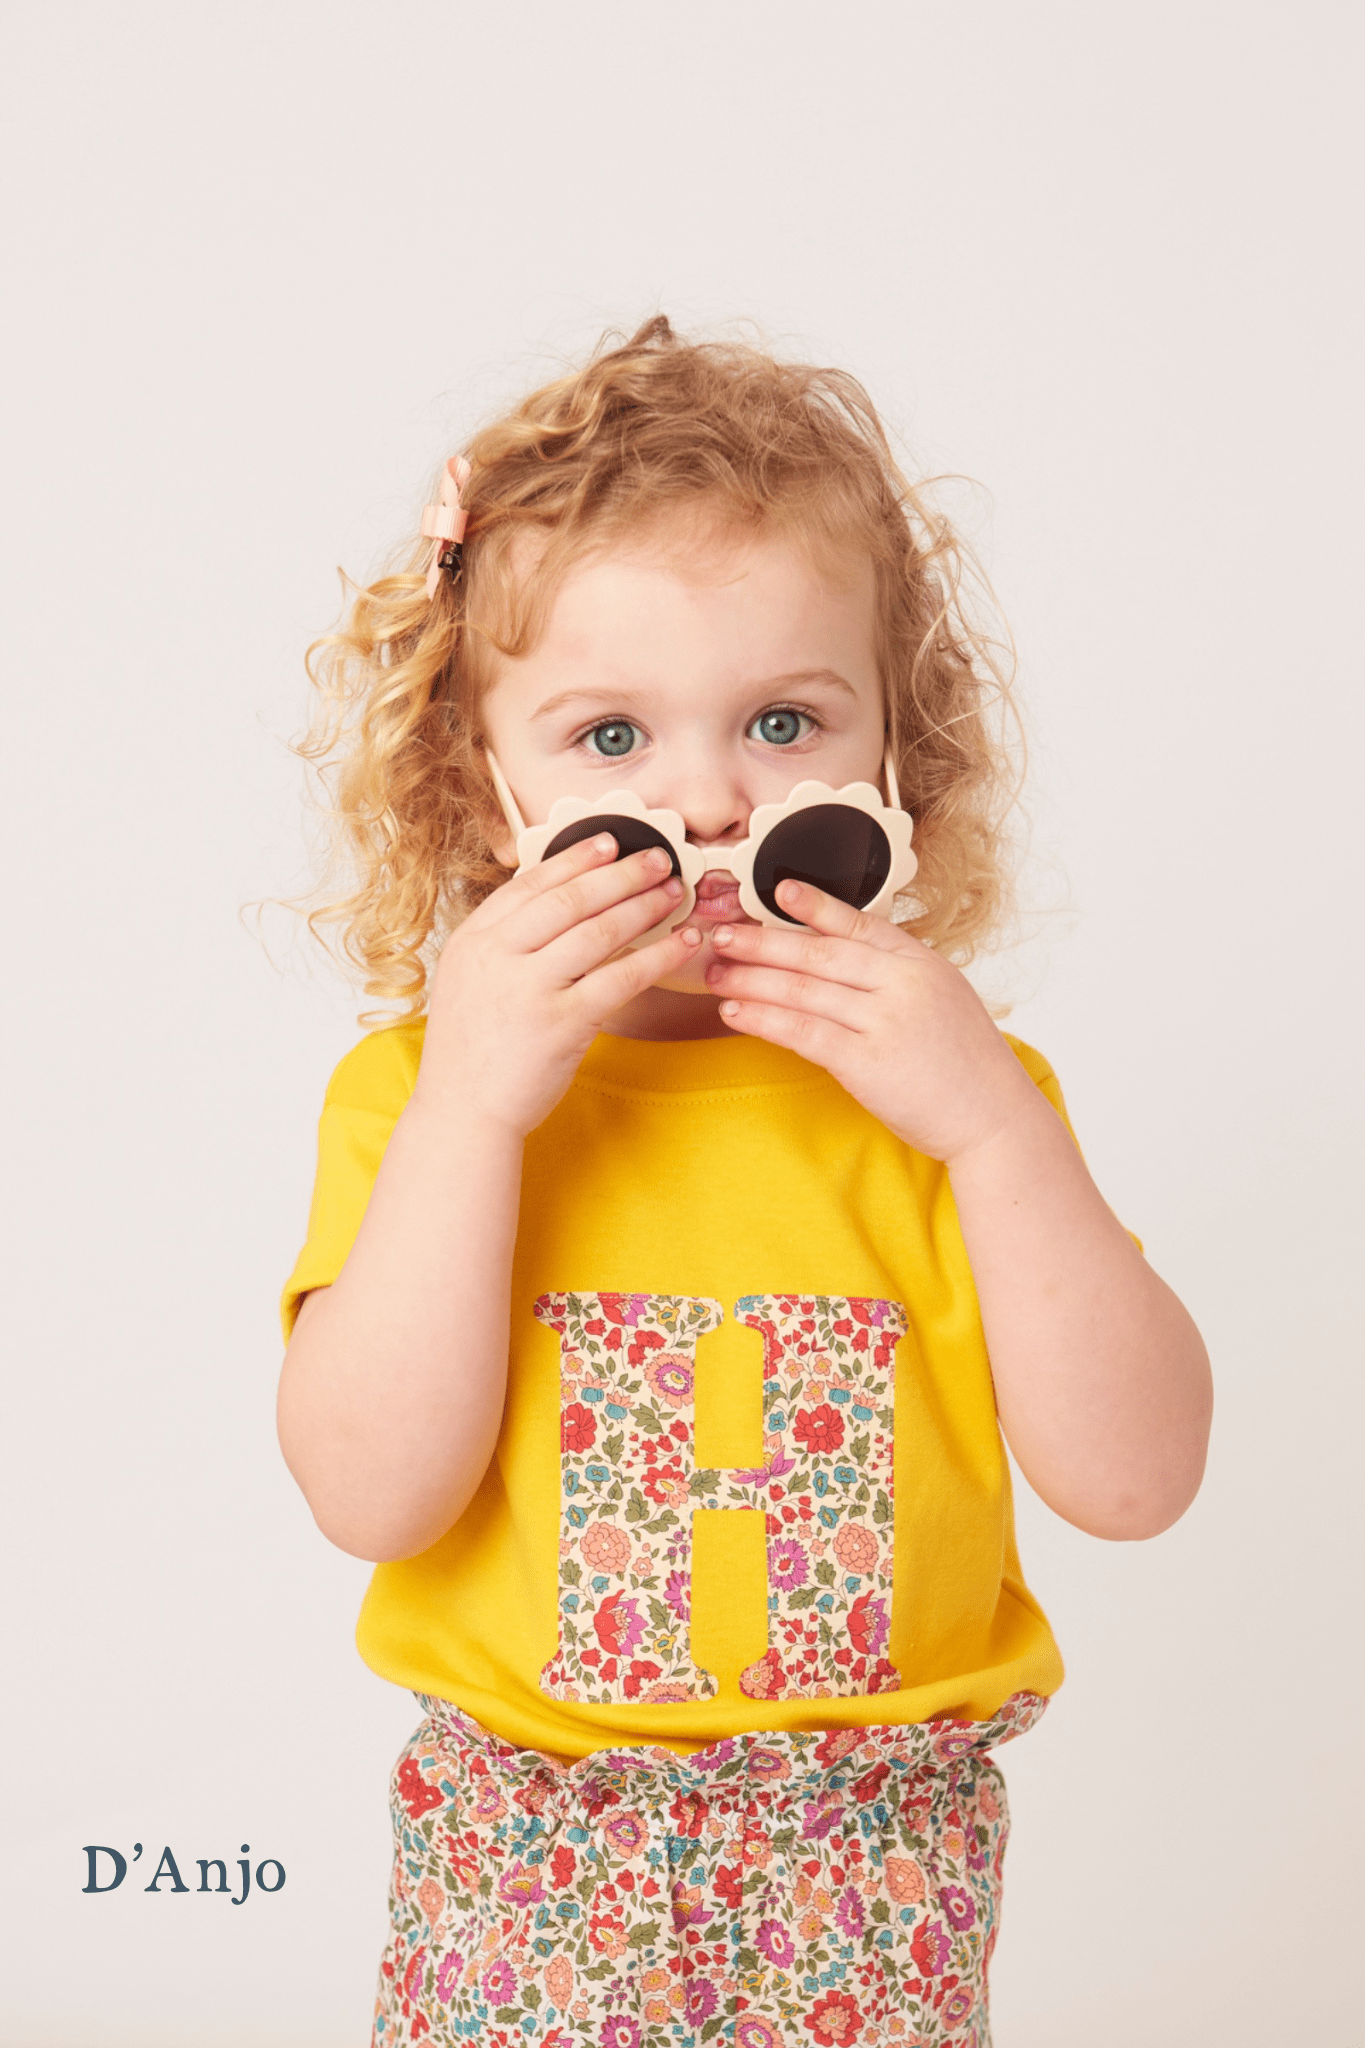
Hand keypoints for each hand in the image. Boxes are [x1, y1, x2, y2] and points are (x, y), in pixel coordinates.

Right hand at [415, 836, 701, 1136]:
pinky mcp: (563, 1023)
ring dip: (644, 905)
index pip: (530, 884)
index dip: (574, 858)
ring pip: (599, 930)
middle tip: (658, 858)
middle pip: (570, 898)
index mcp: (473, 939)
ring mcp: (530, 988)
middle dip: (621, 873)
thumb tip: (555, 904)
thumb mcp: (468, 980)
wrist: (462, 1112)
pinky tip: (683, 943)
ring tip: (674, 892)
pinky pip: (621, 977)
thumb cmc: (471, 1051)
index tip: (608, 842)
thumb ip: (503, 942)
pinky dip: (659, 955)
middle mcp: (498, 956)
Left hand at [704, 879, 1037, 1161]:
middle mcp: (903, 983)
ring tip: (715, 974)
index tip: (778, 889)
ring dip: (751, 979)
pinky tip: (735, 1013)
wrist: (994, 1118)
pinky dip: (763, 1019)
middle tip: (721, 935)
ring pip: (802, 989)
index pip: (859, 923)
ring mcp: (886, 1020)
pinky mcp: (867, 1062)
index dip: (815, 906)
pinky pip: (802, 1031)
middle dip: (761, 942)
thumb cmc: (966, 1065)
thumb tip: (843, 962)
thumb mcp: (942, 999)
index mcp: (921, 962)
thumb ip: (898, 977)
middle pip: (817, 953)